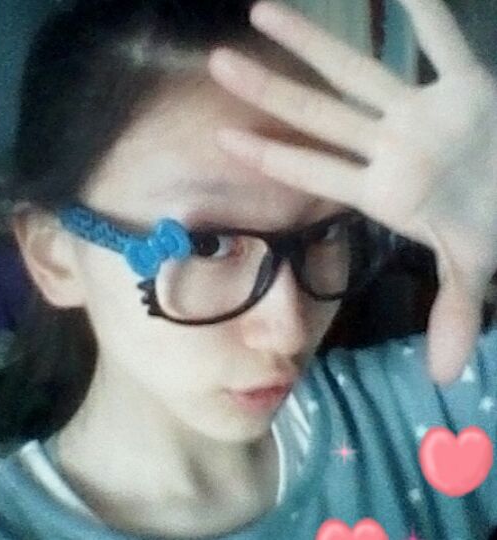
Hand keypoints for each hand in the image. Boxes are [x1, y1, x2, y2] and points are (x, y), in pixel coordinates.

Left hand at [208, 0, 496, 385]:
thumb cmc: (489, 224)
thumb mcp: (471, 269)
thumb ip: (452, 312)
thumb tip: (444, 378)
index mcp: (384, 189)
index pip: (315, 172)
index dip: (272, 158)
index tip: (222, 138)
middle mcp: (390, 146)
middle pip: (318, 115)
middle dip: (270, 92)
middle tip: (218, 65)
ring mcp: (422, 114)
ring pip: (357, 72)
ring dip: (313, 43)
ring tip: (261, 10)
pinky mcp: (467, 87)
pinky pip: (442, 43)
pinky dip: (425, 14)